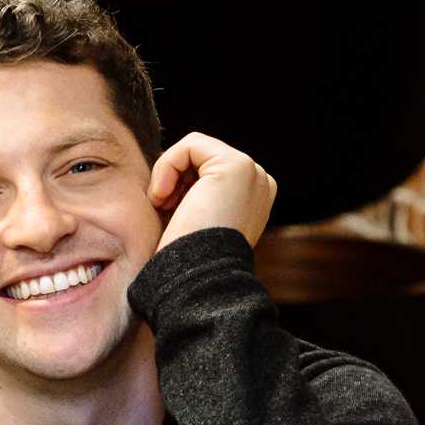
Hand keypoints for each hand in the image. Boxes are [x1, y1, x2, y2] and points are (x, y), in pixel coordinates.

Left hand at [150, 133, 276, 250]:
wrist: (197, 279)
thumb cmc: (189, 259)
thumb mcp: (197, 220)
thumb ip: (198, 194)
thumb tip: (173, 180)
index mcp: (256, 198)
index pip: (210, 170)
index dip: (183, 187)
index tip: (170, 215)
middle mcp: (261, 183)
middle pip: (203, 158)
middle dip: (177, 180)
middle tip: (163, 210)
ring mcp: (253, 173)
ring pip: (195, 150)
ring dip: (169, 174)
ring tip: (162, 205)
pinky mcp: (236, 165)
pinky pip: (190, 145)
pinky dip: (167, 166)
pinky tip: (162, 197)